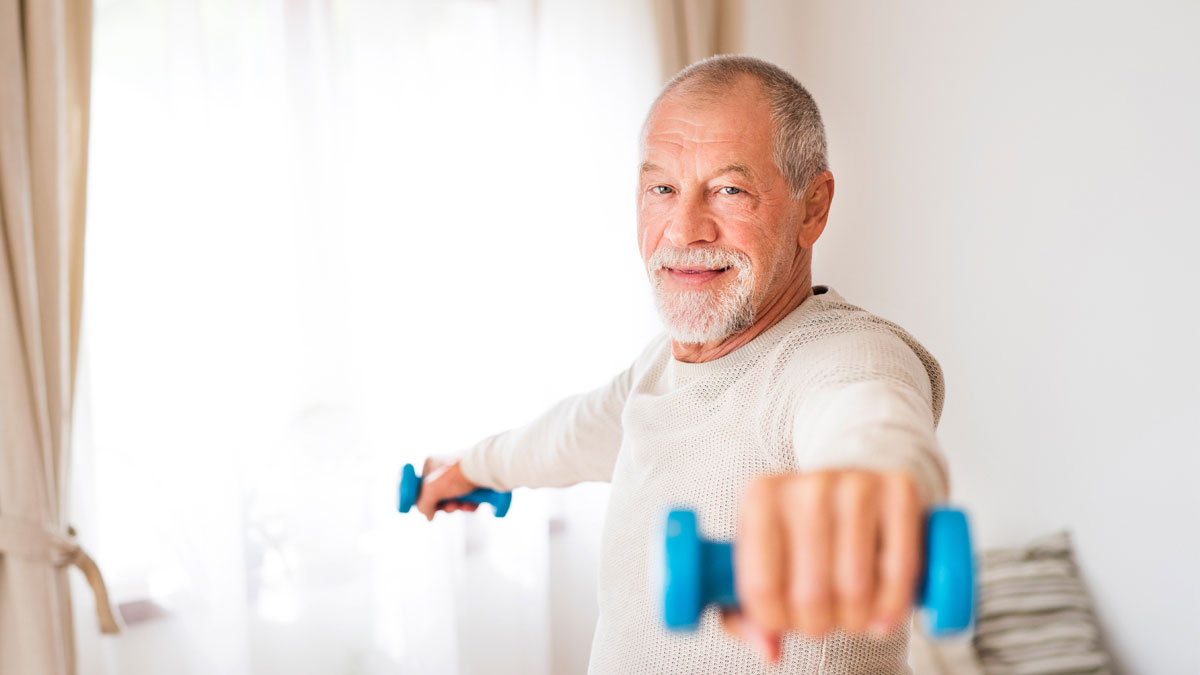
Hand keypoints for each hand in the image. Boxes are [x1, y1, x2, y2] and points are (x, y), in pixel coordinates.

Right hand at [415, 457, 480, 520]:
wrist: (484, 470)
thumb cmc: (456, 475)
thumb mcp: (430, 491)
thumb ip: (423, 505)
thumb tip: (429, 515)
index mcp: (432, 464)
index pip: (422, 487)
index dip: (426, 500)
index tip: (430, 508)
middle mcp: (446, 468)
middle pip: (439, 495)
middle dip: (445, 506)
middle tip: (450, 507)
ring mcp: (460, 474)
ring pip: (455, 498)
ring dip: (458, 506)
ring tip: (462, 505)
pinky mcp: (474, 481)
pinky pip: (468, 498)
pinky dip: (469, 505)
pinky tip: (471, 505)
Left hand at [722, 470, 921, 662]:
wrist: (852, 487)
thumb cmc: (799, 534)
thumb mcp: (760, 562)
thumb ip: (747, 613)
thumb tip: (770, 650)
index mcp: (760, 498)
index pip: (762, 587)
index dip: (776, 622)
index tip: (784, 623)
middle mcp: (807, 485)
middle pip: (810, 595)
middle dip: (817, 626)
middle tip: (822, 620)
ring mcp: (856, 484)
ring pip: (856, 588)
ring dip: (855, 621)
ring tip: (851, 615)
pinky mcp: (900, 490)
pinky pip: (900, 570)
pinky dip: (893, 606)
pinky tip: (882, 614)